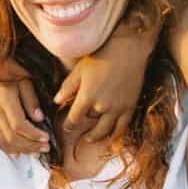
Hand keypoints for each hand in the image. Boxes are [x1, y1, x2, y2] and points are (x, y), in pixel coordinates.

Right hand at [0, 57, 48, 153]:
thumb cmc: (6, 70)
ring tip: (37, 151)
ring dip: (21, 149)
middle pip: (11, 136)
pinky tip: (19, 153)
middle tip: (46, 148)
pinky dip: (8, 148)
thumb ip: (31, 99)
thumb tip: (39, 119)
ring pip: (3, 141)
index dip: (33, 134)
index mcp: (4, 100)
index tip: (47, 137)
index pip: (18, 124)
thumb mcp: (24, 79)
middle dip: (30, 145)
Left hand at [55, 24, 158, 145]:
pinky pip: (122, 127)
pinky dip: (115, 134)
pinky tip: (110, 136)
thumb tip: (56, 101)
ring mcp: (117, 108)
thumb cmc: (102, 56)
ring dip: (96, 136)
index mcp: (87, 97)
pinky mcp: (130, 106)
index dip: (69, 125)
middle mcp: (102, 106)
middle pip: (89, 122)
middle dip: (82, 127)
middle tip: (78, 131)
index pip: (74, 118)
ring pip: (105, 130)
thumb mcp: (80, 70)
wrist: (128, 49)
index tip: (67, 126)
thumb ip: (67, 87)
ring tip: (91, 139)